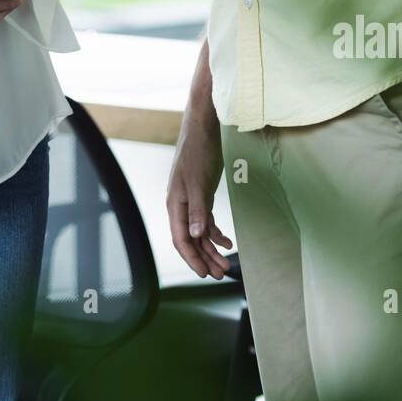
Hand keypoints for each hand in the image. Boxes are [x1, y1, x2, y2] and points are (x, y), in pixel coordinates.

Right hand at [167, 117, 232, 278]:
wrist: (204, 126)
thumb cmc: (198, 151)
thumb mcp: (199, 182)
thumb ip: (197, 210)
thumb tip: (195, 236)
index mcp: (175, 204)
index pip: (181, 239)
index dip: (192, 258)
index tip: (205, 274)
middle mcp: (180, 205)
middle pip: (190, 239)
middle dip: (204, 258)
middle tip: (220, 274)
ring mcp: (191, 200)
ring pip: (199, 232)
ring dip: (211, 248)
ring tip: (226, 263)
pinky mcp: (201, 194)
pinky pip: (205, 220)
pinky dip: (215, 232)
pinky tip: (226, 241)